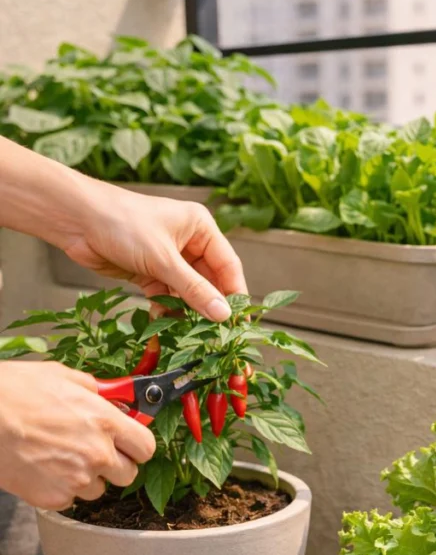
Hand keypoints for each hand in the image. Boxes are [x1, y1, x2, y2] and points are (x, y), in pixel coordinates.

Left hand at [0, 138, 244, 319]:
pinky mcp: (150, 273)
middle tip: (217, 334)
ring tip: (193, 334)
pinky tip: (166, 325)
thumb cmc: (123, 224)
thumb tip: (223, 315)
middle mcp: (188, 242)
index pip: (227, 265)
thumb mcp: (163, 258)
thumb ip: (194, 289)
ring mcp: (168, 259)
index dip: (235, 294)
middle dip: (210, 306)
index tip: (239, 321)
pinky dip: (167, 311)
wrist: (77, 221)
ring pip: (188, 292)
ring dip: (188, 312)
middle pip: (209, 281)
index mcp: (200, 228)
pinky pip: (167, 296)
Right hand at [0, 362, 155, 509]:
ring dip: (87, 477)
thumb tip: (113, 396)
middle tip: (94, 450)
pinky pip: (71, 498)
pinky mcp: (54, 497)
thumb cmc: (14, 391)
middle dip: (115, 464)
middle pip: (129, 474)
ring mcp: (76, 479)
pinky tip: (44, 468)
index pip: (146, 447)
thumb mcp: (61, 377)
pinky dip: (61, 487)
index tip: (129, 443)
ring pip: (99, 489)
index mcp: (104, 421)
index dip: (137, 446)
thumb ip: (95, 391)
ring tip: (60, 456)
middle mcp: (97, 453)